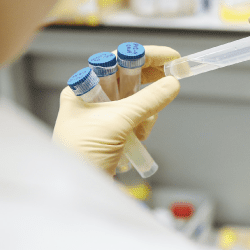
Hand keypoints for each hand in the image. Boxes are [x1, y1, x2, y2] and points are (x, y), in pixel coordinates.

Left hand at [52, 46, 180, 174]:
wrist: (76, 192)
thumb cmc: (81, 154)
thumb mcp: (117, 122)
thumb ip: (147, 100)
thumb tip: (171, 83)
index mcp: (82, 89)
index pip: (117, 60)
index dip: (145, 56)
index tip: (171, 57)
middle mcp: (91, 99)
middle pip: (129, 79)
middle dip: (149, 83)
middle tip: (173, 79)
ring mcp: (103, 117)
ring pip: (137, 101)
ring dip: (146, 111)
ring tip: (141, 129)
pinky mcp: (113, 134)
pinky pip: (137, 119)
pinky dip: (143, 125)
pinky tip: (139, 138)